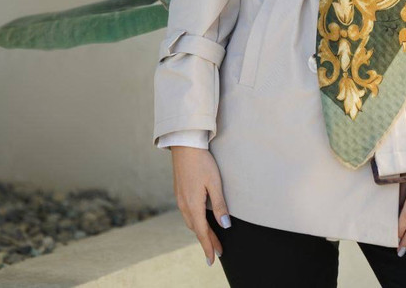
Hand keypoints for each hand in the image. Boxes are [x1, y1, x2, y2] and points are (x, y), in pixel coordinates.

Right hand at [170, 146, 230, 266]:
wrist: (184, 144)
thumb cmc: (202, 162)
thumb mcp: (214, 183)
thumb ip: (219, 205)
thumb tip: (225, 225)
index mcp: (193, 205)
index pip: (202, 232)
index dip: (208, 246)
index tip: (213, 260)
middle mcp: (184, 204)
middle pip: (196, 228)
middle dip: (206, 240)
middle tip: (217, 251)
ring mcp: (180, 198)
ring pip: (191, 221)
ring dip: (201, 231)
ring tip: (211, 238)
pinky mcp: (179, 191)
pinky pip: (187, 213)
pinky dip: (195, 221)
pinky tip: (200, 220)